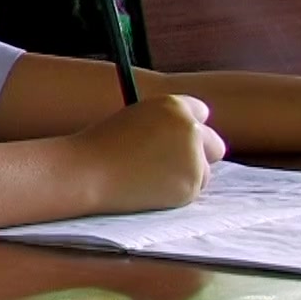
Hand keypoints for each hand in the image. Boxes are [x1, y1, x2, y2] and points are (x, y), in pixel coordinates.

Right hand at [71, 95, 226, 213]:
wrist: (85, 172)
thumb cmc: (99, 146)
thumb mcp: (133, 120)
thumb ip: (162, 126)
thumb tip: (182, 141)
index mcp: (173, 106)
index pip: (201, 113)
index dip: (189, 128)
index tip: (180, 140)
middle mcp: (190, 129)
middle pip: (214, 144)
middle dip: (200, 155)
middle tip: (176, 165)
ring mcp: (193, 159)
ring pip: (203, 172)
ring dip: (184, 177)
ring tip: (147, 178)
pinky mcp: (190, 186)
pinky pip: (190, 191)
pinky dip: (173, 193)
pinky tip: (146, 189)